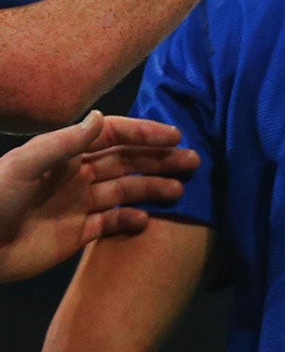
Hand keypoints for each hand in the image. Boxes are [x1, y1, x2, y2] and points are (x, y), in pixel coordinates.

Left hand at [0, 112, 196, 281]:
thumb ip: (65, 142)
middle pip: (126, 162)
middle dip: (159, 159)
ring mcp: (79, 204)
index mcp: (64, 154)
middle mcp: (76, 175)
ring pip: (126, 191)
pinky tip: (146, 219)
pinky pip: (113, 224)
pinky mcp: (79, 233)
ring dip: (153, 187)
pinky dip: (131, 220)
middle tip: (193, 161)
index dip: (143, 134)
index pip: (112, 136)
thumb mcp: (25, 164)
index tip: (174, 137)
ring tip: (180, 191)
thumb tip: (101, 117)